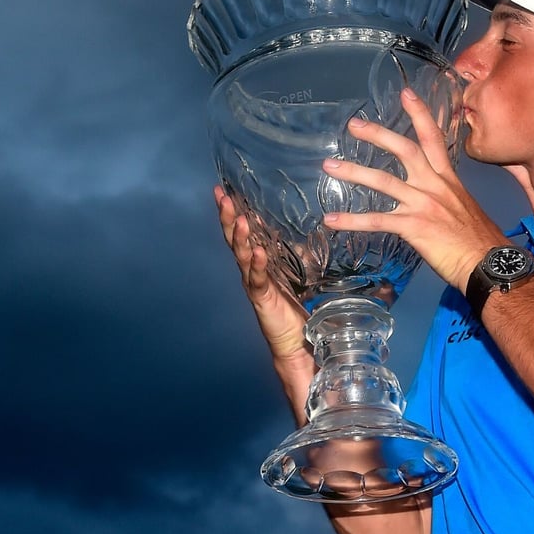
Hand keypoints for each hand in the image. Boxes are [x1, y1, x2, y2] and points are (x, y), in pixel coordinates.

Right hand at [214, 185, 312, 367]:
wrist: (296, 342)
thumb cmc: (296, 307)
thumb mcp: (300, 274)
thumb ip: (299, 255)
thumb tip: (310, 233)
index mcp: (258, 262)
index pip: (243, 232)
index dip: (233, 212)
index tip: (225, 191)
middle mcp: (251, 270)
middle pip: (235, 239)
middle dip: (229, 218)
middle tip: (223, 197)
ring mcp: (254, 284)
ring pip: (242, 256)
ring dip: (241, 237)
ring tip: (241, 220)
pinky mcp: (262, 299)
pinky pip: (258, 279)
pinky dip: (257, 265)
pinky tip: (257, 252)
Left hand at [321, 88, 508, 292]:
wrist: (489, 264)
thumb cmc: (479, 241)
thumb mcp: (464, 208)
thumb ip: (444, 198)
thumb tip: (432, 202)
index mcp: (448, 179)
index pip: (434, 138)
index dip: (420, 113)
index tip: (406, 93)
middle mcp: (435, 185)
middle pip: (404, 150)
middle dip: (377, 134)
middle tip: (353, 125)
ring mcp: (423, 204)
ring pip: (383, 181)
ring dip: (354, 172)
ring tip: (329, 167)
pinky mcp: (413, 226)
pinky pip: (376, 220)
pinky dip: (351, 221)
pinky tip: (331, 221)